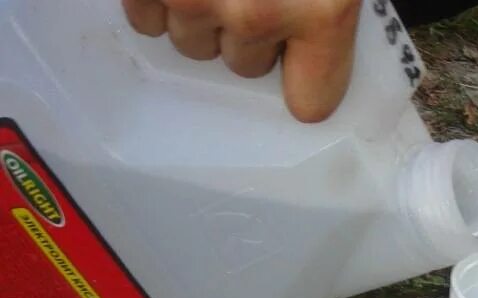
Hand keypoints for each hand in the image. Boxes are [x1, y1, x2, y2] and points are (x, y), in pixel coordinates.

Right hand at [122, 0, 360, 121]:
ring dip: (201, 11)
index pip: (312, 102)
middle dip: (248, 31)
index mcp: (323, 10)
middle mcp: (258, 12)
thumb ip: (327, 11)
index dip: (306, 75)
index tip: (301, 61)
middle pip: (246, 67)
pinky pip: (146, 16)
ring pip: (194, 42)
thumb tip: (318, 66)